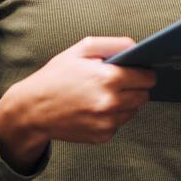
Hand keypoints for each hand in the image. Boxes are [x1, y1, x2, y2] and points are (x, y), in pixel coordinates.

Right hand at [0, 36, 157, 155]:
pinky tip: (93, 109)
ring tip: (101, 95)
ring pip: (133, 110)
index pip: (148, 77)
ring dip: (125, 103)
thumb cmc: (56, 77)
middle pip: (144, 95)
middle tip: (118, 83)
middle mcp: (111, 102)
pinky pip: (119, 124)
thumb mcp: (80, 50)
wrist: (32, 110)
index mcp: (108, 78)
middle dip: (136, 88)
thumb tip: (137, 48)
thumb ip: (113, 44)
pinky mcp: (102, 136)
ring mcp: (107, 122)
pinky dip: (112, 117)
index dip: (144, 72)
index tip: (138, 71)